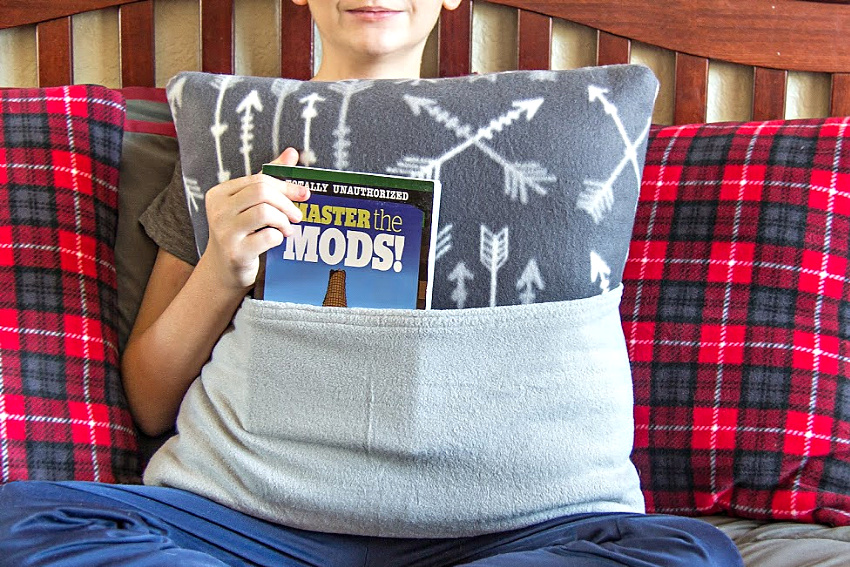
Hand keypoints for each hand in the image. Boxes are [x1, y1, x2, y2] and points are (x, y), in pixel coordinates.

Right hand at [201, 147, 308, 290]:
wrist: (224, 269)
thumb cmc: (241, 232)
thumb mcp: (249, 204)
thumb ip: (269, 178)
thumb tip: (291, 153)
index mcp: (220, 193)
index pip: (258, 180)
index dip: (285, 185)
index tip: (304, 194)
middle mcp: (218, 210)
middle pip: (262, 192)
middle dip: (286, 202)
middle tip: (297, 215)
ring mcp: (225, 232)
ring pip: (265, 212)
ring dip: (284, 220)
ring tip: (288, 228)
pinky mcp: (236, 252)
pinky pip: (268, 237)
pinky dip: (279, 237)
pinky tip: (278, 240)